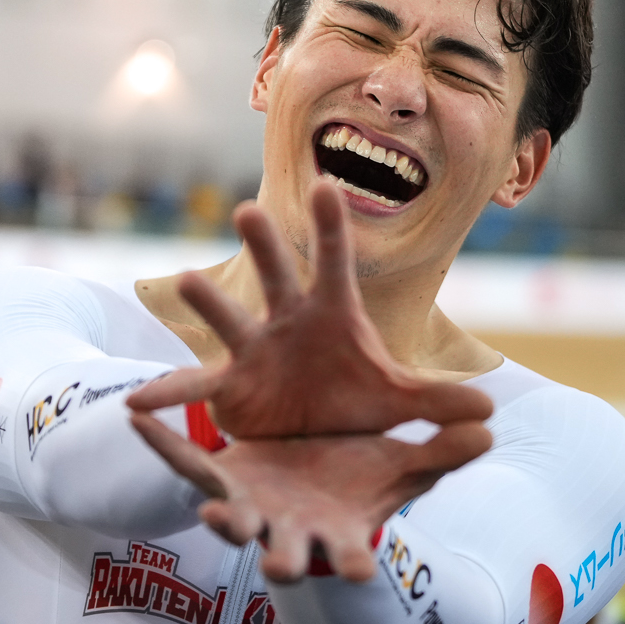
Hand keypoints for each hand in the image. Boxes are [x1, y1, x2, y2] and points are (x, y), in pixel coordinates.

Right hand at [127, 183, 492, 438]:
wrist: (313, 440)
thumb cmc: (352, 405)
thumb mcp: (396, 406)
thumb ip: (437, 406)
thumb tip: (490, 415)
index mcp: (331, 315)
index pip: (334, 263)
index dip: (332, 227)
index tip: (327, 183)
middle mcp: (286, 321)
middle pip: (276, 276)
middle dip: (264, 245)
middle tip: (249, 210)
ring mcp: (252, 350)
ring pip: (228, 321)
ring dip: (208, 301)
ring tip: (188, 279)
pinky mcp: (229, 388)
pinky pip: (196, 387)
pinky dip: (165, 396)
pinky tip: (134, 405)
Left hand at [131, 411, 491, 580]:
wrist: (318, 462)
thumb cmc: (363, 475)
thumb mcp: (404, 462)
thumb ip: (441, 451)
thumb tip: (491, 431)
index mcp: (341, 532)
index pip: (353, 557)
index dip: (357, 565)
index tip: (365, 575)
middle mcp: (293, 532)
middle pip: (288, 556)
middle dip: (285, 562)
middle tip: (282, 569)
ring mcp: (253, 511)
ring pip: (235, 521)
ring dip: (225, 521)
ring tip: (212, 515)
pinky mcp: (221, 480)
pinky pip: (187, 464)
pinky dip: (166, 444)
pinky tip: (141, 418)